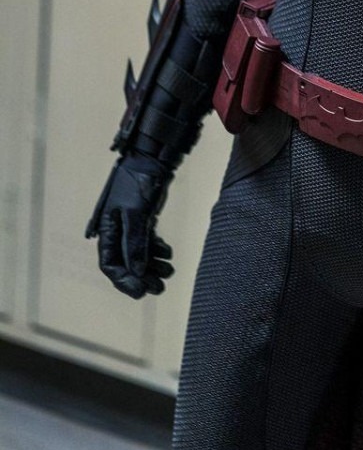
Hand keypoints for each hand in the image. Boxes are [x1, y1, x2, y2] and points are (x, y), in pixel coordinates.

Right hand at [86, 153, 173, 298]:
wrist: (151, 157)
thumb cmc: (138, 182)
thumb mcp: (135, 213)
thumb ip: (135, 243)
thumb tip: (137, 272)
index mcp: (106, 230)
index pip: (110, 264)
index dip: (124, 281)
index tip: (141, 292)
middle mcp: (115, 230)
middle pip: (126, 262)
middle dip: (142, 277)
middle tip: (160, 288)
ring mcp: (129, 224)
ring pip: (138, 253)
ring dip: (152, 265)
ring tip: (169, 272)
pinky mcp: (142, 219)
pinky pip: (146, 242)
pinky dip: (156, 250)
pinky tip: (168, 254)